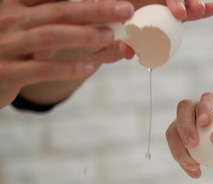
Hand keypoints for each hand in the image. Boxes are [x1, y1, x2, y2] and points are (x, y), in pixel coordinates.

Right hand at [0, 0, 133, 106]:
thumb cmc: (7, 49)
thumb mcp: (22, 27)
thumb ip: (51, 20)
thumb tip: (97, 22)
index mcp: (15, 6)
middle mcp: (10, 21)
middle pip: (59, 11)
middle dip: (95, 9)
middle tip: (125, 9)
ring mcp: (6, 45)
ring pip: (50, 36)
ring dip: (84, 35)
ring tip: (110, 36)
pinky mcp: (7, 72)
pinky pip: (40, 69)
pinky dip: (66, 68)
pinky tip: (88, 68)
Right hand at [166, 92, 212, 177]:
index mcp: (212, 101)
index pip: (206, 99)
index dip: (203, 108)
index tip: (204, 122)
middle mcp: (194, 107)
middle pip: (183, 109)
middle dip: (185, 126)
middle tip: (192, 145)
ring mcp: (182, 120)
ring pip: (173, 130)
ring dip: (179, 149)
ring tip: (194, 165)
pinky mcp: (177, 134)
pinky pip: (176, 147)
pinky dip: (184, 162)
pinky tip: (196, 173)